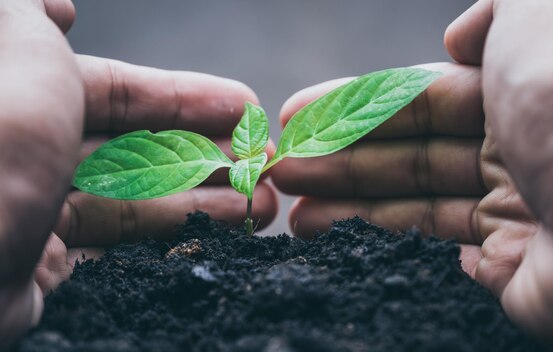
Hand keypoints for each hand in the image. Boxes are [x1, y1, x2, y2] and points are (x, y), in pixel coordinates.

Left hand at [0, 0, 276, 347]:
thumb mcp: (10, 41)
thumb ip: (30, 10)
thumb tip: (60, 3)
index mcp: (20, 95)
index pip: (114, 92)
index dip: (184, 97)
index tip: (244, 105)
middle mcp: (25, 151)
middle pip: (134, 149)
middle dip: (205, 152)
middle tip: (262, 161)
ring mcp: (34, 212)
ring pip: (134, 201)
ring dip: (203, 199)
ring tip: (260, 203)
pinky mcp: (41, 266)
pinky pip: (117, 247)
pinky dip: (170, 238)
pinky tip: (219, 232)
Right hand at [274, 0, 552, 347]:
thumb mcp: (540, 13)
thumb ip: (497, 10)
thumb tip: (456, 38)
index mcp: (519, 94)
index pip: (417, 100)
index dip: (353, 106)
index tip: (297, 115)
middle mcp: (514, 152)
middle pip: (405, 154)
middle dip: (337, 158)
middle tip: (281, 168)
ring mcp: (512, 214)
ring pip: (410, 206)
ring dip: (346, 205)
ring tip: (291, 210)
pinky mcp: (509, 269)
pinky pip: (434, 253)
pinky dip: (383, 244)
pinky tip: (340, 239)